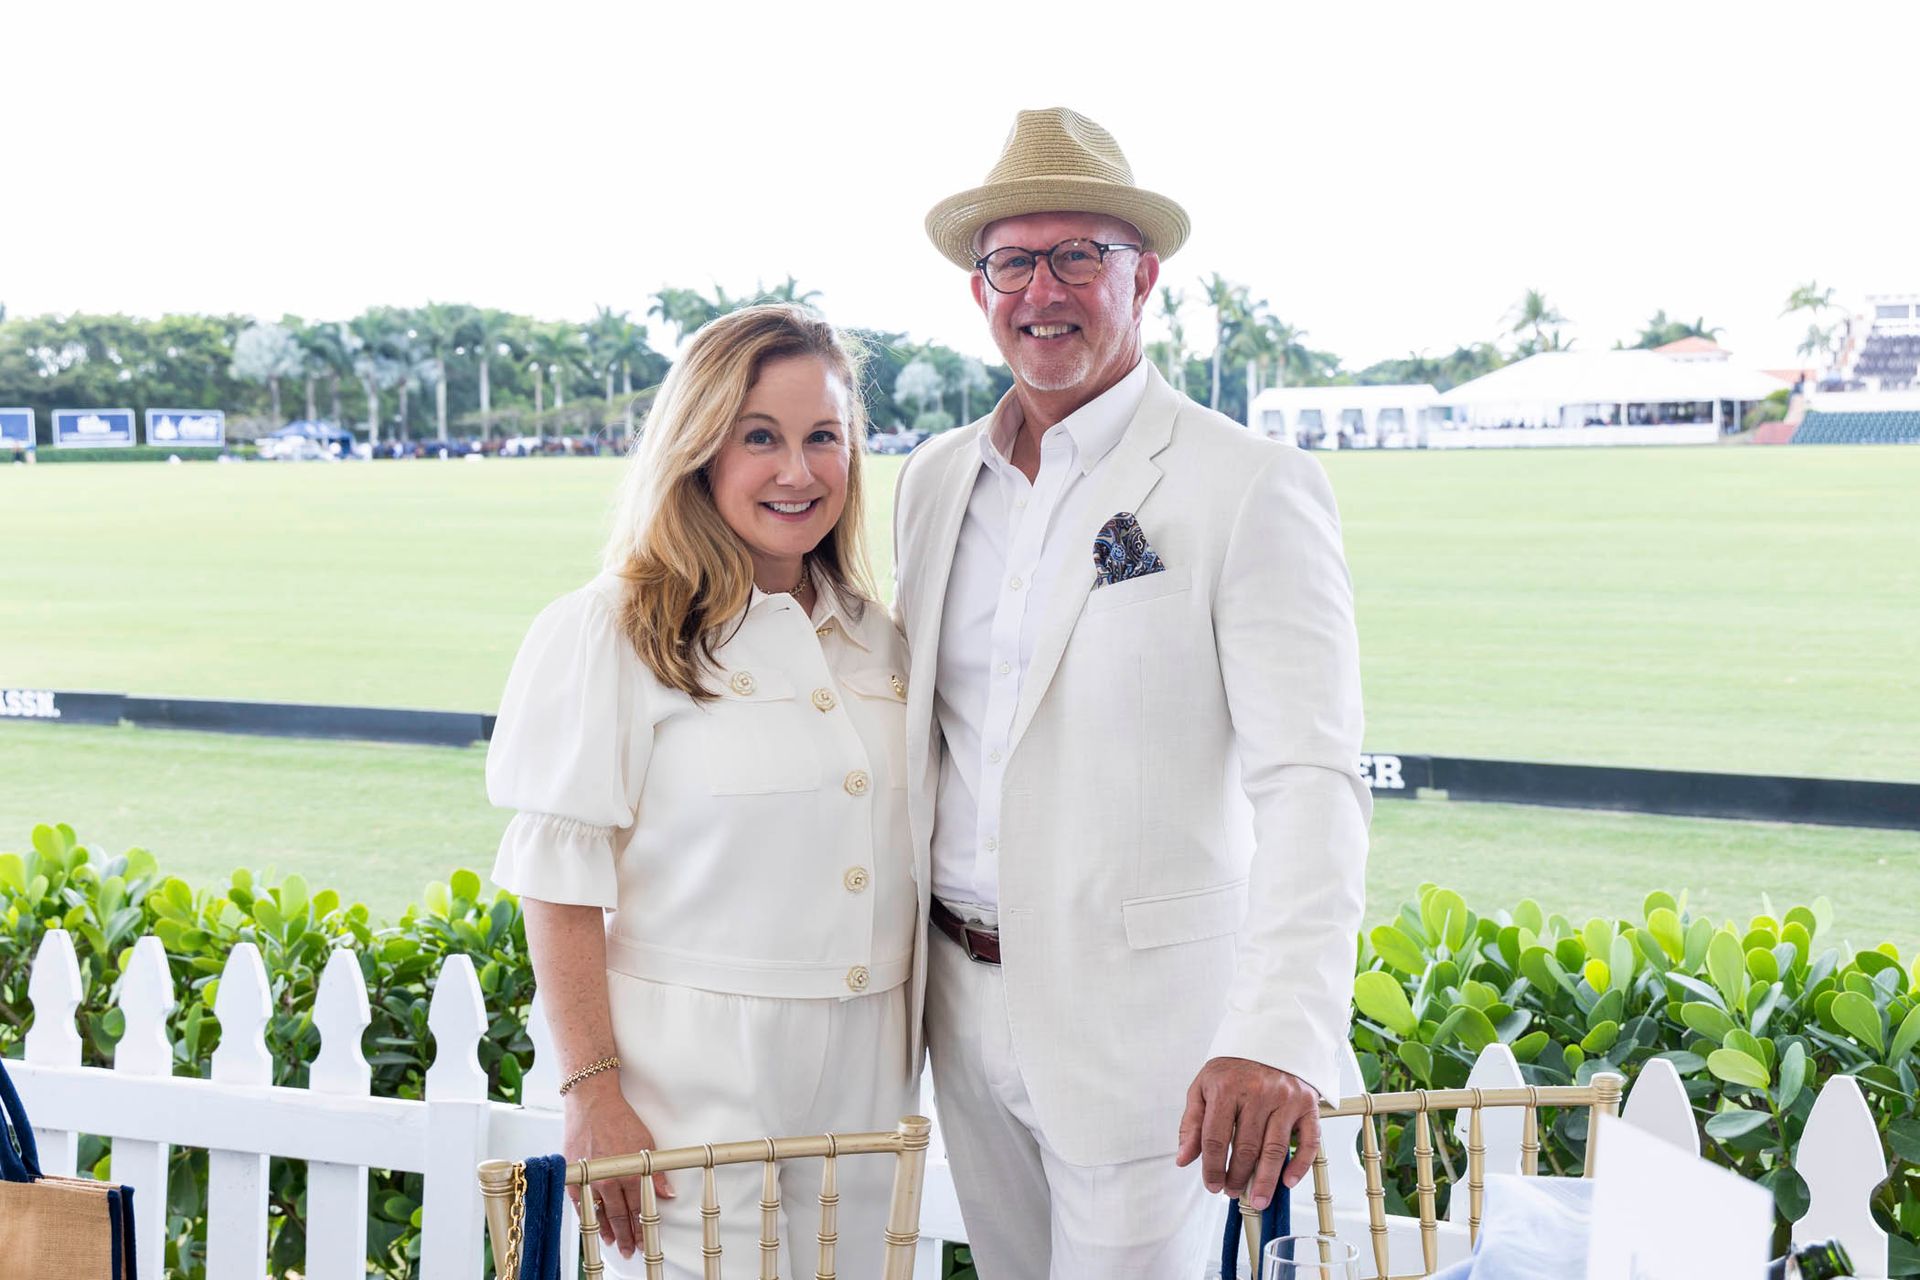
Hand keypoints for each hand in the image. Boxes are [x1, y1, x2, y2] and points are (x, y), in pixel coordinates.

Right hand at [562, 1074, 674, 1258]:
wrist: (592, 1103)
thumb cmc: (619, 1119)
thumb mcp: (646, 1143)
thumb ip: (655, 1171)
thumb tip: (666, 1192)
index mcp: (629, 1172)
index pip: (638, 1208)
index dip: (642, 1227)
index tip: (645, 1240)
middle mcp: (609, 1179)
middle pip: (620, 1215)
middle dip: (627, 1236)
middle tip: (632, 1250)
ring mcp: (590, 1179)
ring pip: (601, 1213)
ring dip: (609, 1230)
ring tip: (616, 1244)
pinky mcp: (575, 1176)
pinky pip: (582, 1204)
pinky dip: (590, 1216)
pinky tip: (596, 1225)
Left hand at [1175, 1057, 1320, 1209]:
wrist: (1270, 1038)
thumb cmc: (1234, 1069)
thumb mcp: (1204, 1087)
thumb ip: (1193, 1124)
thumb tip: (1183, 1159)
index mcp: (1226, 1088)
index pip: (1214, 1138)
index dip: (1211, 1167)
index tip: (1212, 1185)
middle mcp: (1257, 1092)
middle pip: (1245, 1147)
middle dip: (1237, 1177)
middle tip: (1233, 1192)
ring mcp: (1285, 1098)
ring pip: (1274, 1149)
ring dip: (1265, 1180)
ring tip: (1257, 1199)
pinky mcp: (1307, 1104)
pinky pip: (1308, 1140)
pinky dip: (1299, 1165)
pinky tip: (1288, 1182)